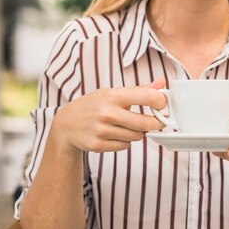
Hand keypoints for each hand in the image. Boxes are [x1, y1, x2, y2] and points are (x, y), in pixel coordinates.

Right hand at [51, 79, 166, 153]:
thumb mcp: (113, 92)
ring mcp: (102, 130)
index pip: (147, 97)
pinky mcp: (98, 145)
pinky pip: (125, 146)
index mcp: (113, 95)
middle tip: (158, 121)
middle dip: (156, 123)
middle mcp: (107, 112)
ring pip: (137, 137)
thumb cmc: (93, 105)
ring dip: (138, 133)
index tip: (163, 105)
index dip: (161, 102)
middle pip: (146, 123)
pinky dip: (125, 142)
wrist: (66, 124)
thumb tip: (162, 83)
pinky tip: (116, 134)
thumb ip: (139, 89)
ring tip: (128, 126)